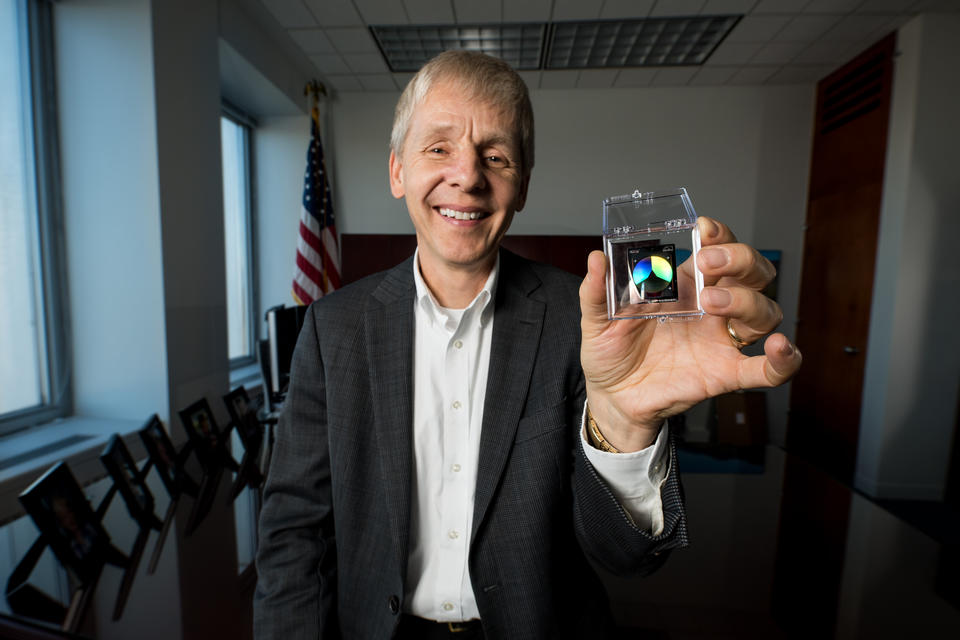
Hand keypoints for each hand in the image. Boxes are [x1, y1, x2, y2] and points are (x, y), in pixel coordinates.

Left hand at [579, 216, 801, 451]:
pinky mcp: (725, 375)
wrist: (612, 399)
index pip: (716, 249)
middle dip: (739, 259)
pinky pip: (766, 370)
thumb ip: (595, 291)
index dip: (719, 235)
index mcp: (683, 287)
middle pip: (751, 273)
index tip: (703, 229)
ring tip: (711, 303)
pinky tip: (782, 349)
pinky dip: (784, 360)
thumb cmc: (611, 353)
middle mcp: (710, 309)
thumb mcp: (595, 320)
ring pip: (764, 312)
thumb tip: (596, 258)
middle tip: (708, 262)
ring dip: (748, 301)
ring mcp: (721, 341)